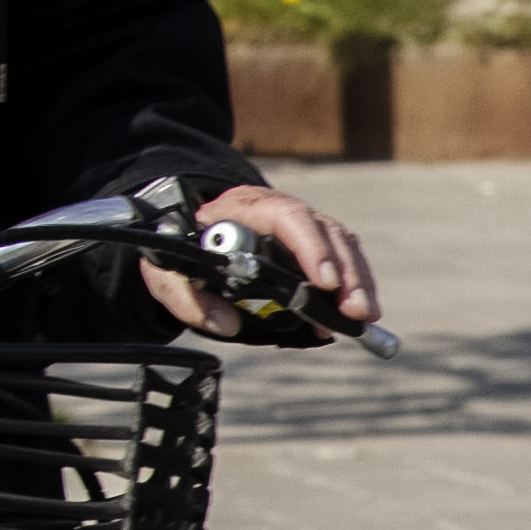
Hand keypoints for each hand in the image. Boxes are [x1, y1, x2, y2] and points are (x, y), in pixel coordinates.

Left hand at [156, 175, 377, 333]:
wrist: (190, 234)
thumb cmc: (181, 248)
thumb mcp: (164, 271)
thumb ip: (185, 296)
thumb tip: (226, 322)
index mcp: (244, 207)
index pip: (287, 216)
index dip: (310, 247)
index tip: (325, 281)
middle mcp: (280, 210)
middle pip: (325, 231)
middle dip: (346, 272)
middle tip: (355, 311)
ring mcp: (301, 227)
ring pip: (341, 244)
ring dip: (358, 281)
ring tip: (365, 316)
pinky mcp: (313, 246)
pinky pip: (344, 259)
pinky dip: (355, 285)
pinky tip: (359, 313)